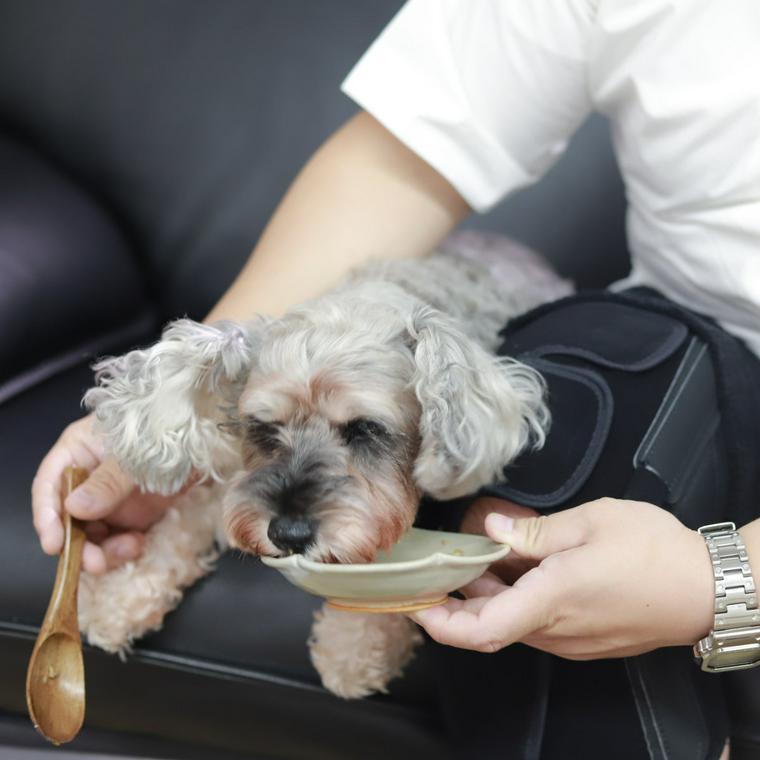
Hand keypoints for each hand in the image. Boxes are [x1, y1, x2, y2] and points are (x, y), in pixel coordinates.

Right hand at [31, 414, 175, 574]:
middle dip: (79, 543)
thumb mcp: (136, 454)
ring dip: (103, 549)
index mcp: (79, 451)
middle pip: (69, 518)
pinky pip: (117, 538)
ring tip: (128, 549)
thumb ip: (108, 481)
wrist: (208, 435)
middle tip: (94, 563)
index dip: (47, 516)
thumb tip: (74, 508)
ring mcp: (110, 497)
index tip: (53, 544)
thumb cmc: (169, 429)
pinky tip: (138, 544)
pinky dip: (123, 547)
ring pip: (91, 534)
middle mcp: (89, 477)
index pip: (49, 486)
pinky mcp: (132, 513)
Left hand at [410, 497, 714, 658]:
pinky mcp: (585, 639)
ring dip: (488, 596)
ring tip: (480, 556)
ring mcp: (571, 639)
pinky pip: (537, 623)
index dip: (441, 623)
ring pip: (513, 623)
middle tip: (441, 566)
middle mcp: (555, 628)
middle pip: (489, 626)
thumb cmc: (653, 550)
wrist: (707, 589)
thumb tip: (492, 530)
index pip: (480, 630)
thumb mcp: (591, 522)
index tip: (416, 603)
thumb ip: (535, 531)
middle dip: (458, 601)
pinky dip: (516, 599)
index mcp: (551, 599)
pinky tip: (519, 566)